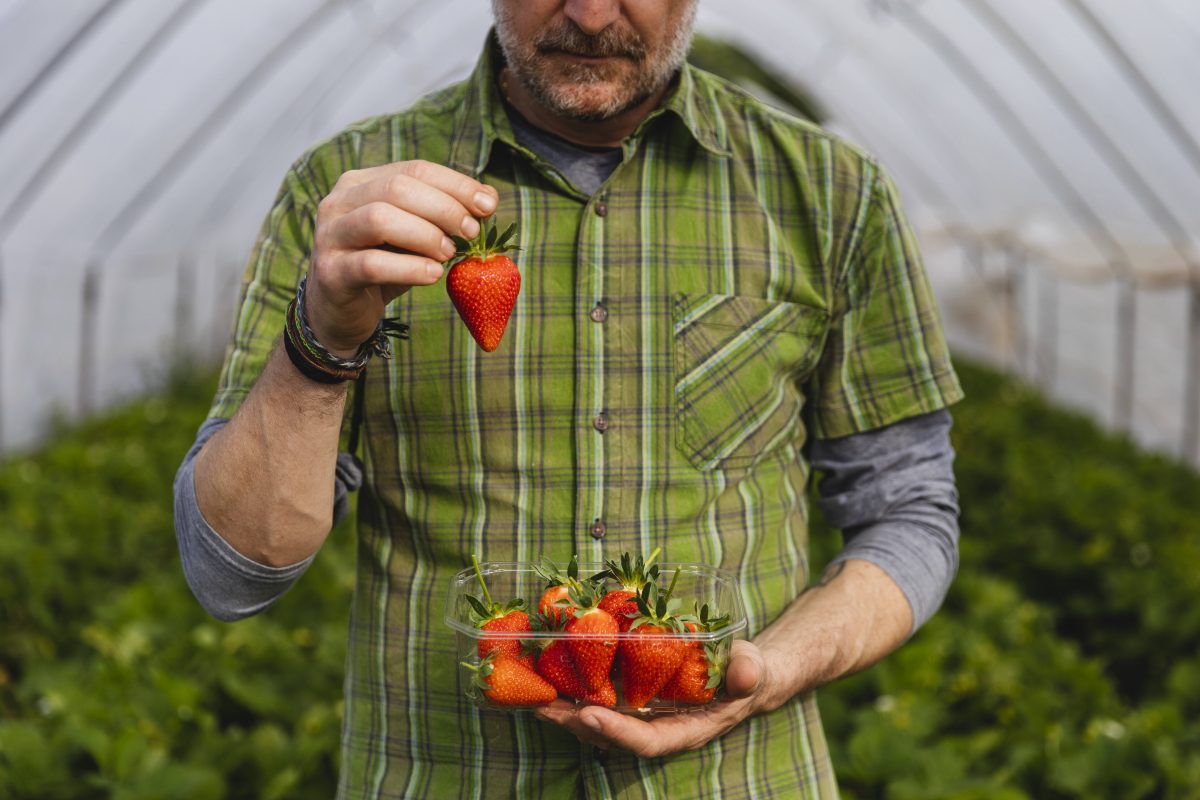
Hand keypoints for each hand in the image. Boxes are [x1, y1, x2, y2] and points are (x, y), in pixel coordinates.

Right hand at [305, 160, 498, 354]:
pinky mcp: (330, 272)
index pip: (414, 169)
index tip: (488, 206)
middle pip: (398, 188)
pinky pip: (372, 264)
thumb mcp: (415, 237)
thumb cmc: (384, 268)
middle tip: (470, 233)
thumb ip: (443, 215)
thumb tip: (488, 198)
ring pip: (380, 219)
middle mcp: (339, 202)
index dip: (456, 184)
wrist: (340, 312)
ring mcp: (330, 236)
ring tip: (449, 254)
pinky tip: (433, 275)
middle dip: (443, 208)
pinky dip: (410, 268)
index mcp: (361, 182)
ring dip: (425, 235)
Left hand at [535, 640, 779, 756]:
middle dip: (576, 723)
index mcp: (686, 730)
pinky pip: (601, 699)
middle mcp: (658, 728)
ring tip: (533, 695)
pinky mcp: (633, 697)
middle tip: (544, 705)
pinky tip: (549, 675)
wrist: (741, 672)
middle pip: (611, 735)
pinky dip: (575, 690)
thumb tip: (745, 673)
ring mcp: (643, 715)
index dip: (616, 732)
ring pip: (599, 720)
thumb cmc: (748, 672)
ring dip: (566, 710)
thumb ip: (748, 672)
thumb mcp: (753, 669)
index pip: (647, 741)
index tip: (588, 715)